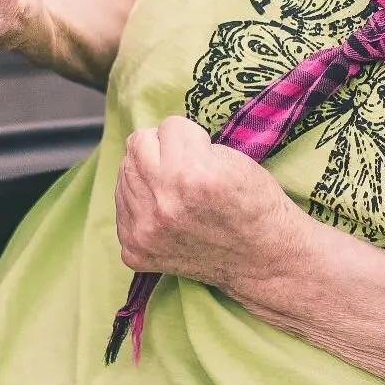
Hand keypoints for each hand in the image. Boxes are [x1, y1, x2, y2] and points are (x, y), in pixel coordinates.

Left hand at [114, 115, 301, 291]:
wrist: (262, 259)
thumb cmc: (253, 204)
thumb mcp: (230, 159)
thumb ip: (186, 144)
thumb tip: (153, 139)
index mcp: (191, 175)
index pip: (168, 125)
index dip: (190, 136)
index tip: (204, 153)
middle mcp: (164, 204)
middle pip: (137, 144)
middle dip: (162, 148)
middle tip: (185, 166)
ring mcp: (146, 231)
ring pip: (124, 173)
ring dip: (148, 174)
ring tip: (176, 190)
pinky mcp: (136, 250)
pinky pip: (121, 205)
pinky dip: (140, 202)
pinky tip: (167, 211)